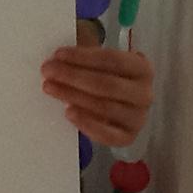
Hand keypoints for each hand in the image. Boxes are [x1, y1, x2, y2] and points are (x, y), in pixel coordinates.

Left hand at [40, 20, 153, 145]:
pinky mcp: (128, 138)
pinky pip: (107, 135)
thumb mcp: (98, 61)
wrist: (116, 101)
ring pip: (104, 108)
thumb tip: (57, 57)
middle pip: (107, 84)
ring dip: (73, 96)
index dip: (83, 57)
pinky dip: (87, 124)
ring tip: (49, 88)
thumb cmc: (104, 74)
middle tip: (47, 70)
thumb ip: (83, 57)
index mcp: (142, 68)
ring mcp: (138, 118)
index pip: (112, 60)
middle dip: (73, 76)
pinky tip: (68, 113)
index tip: (58, 54)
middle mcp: (144, 94)